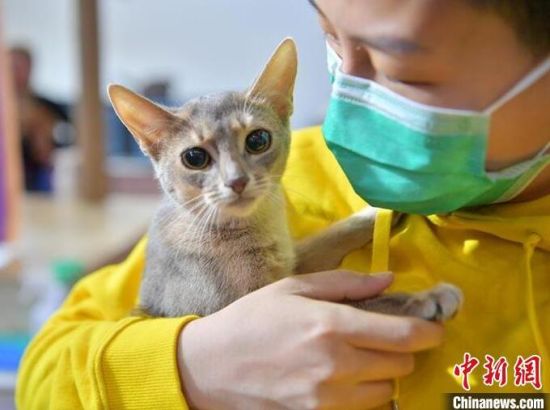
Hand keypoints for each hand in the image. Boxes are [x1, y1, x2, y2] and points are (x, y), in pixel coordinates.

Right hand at [177, 270, 443, 409]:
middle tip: (388, 336)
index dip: (428, 331)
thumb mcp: (295, 288)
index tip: (433, 326)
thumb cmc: (253, 318)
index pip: (403, 335)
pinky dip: (364, 393)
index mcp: (331, 325)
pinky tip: (346, 376)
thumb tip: (388, 280)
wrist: (212, 366)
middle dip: (403, 349)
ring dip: (384, 373)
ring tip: (364, 356)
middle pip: (400, 364)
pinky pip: (361, 408)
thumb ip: (346, 283)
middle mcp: (336, 365)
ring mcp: (327, 398)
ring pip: (385, 391)